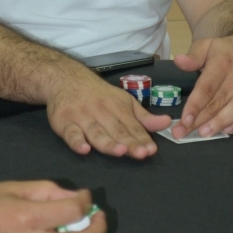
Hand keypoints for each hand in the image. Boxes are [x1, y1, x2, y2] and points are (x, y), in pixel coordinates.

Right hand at [46, 65, 170, 157]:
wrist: (67, 78)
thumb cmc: (100, 95)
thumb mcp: (124, 101)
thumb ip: (144, 117)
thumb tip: (167, 123)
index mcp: (118, 107)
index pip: (132, 126)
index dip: (142, 138)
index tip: (152, 150)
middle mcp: (101, 111)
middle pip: (116, 130)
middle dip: (129, 142)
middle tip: (141, 153)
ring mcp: (82, 117)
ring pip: (96, 132)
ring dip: (108, 142)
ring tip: (120, 151)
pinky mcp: (64, 122)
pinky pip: (70, 133)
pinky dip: (76, 141)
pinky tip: (84, 149)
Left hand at [172, 31, 232, 138]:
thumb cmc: (228, 50)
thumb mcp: (208, 45)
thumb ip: (193, 56)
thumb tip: (179, 62)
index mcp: (222, 63)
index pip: (206, 88)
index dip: (195, 105)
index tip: (183, 120)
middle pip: (218, 102)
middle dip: (199, 120)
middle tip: (183, 133)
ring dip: (219, 124)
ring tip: (204, 133)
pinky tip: (226, 131)